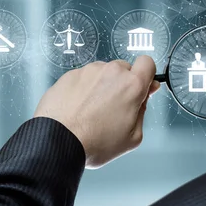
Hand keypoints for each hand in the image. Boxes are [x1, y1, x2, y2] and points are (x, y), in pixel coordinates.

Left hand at [33, 56, 160, 168]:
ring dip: (101, 87)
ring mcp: (89, 71)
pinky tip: (78, 109)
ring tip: (92, 112)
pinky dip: (83, 90)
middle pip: (124, 69)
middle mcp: (111, 72)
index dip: (146, 75)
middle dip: (122, 84)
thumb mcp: (133, 137)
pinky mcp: (70, 75)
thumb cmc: (94, 142)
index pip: (148, 63)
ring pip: (103, 73)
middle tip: (114, 107)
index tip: (142, 87)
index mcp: (132, 85)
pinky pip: (84, 78)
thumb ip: (142, 112)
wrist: (58, 141)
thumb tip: (143, 99)